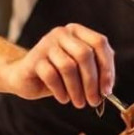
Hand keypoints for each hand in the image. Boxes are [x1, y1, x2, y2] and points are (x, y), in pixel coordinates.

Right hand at [0, 24, 114, 107]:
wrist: (26, 77)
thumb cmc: (57, 74)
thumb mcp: (79, 71)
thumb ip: (95, 73)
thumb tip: (107, 90)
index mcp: (77, 31)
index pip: (99, 43)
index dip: (106, 67)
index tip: (107, 90)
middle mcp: (62, 33)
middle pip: (84, 54)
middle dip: (91, 81)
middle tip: (94, 101)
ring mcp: (46, 44)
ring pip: (68, 66)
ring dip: (76, 89)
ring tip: (79, 102)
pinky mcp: (34, 58)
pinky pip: (51, 75)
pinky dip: (60, 91)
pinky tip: (63, 99)